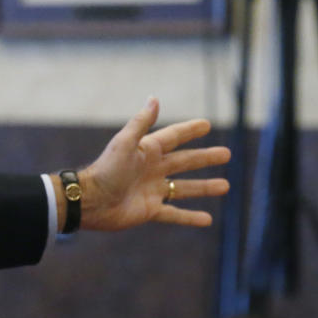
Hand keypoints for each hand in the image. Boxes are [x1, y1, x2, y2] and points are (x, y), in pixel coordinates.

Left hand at [73, 97, 230, 230]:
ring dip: (204, 187)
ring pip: (184, 188)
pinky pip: (174, 214)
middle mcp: (152, 169)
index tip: (207, 124)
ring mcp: (152, 191)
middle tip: (226, 154)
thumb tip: (154, 97)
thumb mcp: (124, 143)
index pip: (174, 137)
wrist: (90, 202)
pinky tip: (207, 220)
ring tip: (225, 186)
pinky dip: (190, 217)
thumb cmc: (106, 170)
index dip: (189, 130)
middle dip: (205, 158)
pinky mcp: (149, 210)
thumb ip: (141, 122)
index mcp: (147, 151)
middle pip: (185, 161)